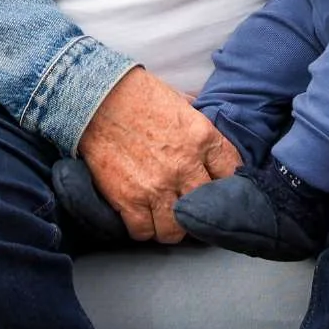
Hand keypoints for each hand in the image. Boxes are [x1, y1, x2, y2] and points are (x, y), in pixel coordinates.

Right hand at [76, 69, 238, 243]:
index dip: (227, 183)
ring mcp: (157, 186)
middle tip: (192, 208)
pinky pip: (144, 232)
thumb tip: (213, 130)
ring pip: (176, 230)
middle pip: (208, 207)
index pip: (232, 173)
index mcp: (202, 137)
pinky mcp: (129, 200)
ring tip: (166, 217)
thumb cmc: (139, 95)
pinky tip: (142, 217)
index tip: (219, 187)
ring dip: (172, 226)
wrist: (97, 98)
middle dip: (201, 209)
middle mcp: (184, 166)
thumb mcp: (180, 101)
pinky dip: (143, 228)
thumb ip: (199, 122)